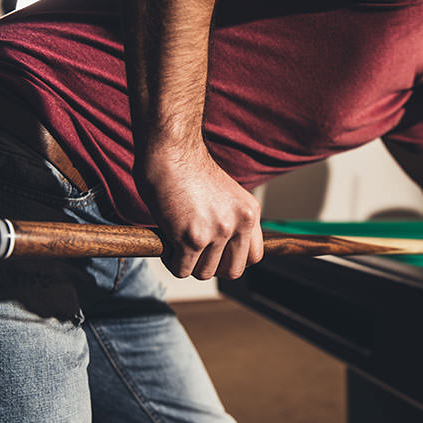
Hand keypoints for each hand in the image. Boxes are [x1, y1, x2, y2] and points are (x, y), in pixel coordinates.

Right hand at [135, 141, 262, 279]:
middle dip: (212, 266)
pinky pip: (182, 269)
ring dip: (189, 263)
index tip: (217, 253)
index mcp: (250, 212)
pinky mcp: (191, 238)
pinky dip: (172, 262)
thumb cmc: (189, 169)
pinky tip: (167, 244)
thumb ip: (230, 221)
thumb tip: (223, 251)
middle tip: (195, 253)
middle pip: (232, 271)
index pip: (255, 257)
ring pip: (204, 273)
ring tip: (177, 243)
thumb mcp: (225, 196)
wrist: (170, 150)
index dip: (233, 259)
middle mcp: (239, 223)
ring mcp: (217, 232)